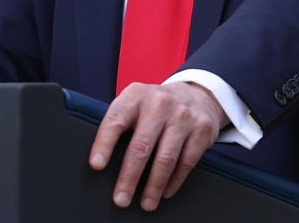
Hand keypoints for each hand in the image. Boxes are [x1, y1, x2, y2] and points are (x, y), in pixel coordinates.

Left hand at [89, 82, 227, 211]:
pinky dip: (174, 181)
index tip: (96, 165)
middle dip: (129, 176)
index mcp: (136, 95)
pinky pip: (186, 162)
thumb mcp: (135, 103)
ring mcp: (183, 115)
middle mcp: (159, 103)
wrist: (195, 95)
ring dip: (154, 185)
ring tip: (146, 203)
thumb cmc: (155, 106)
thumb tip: (101, 161)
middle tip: (120, 199)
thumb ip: (120, 123)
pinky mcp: (202, 129)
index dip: (104, 143)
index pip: (116, 120)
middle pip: (141, 145)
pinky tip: (165, 192)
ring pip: (165, 158)